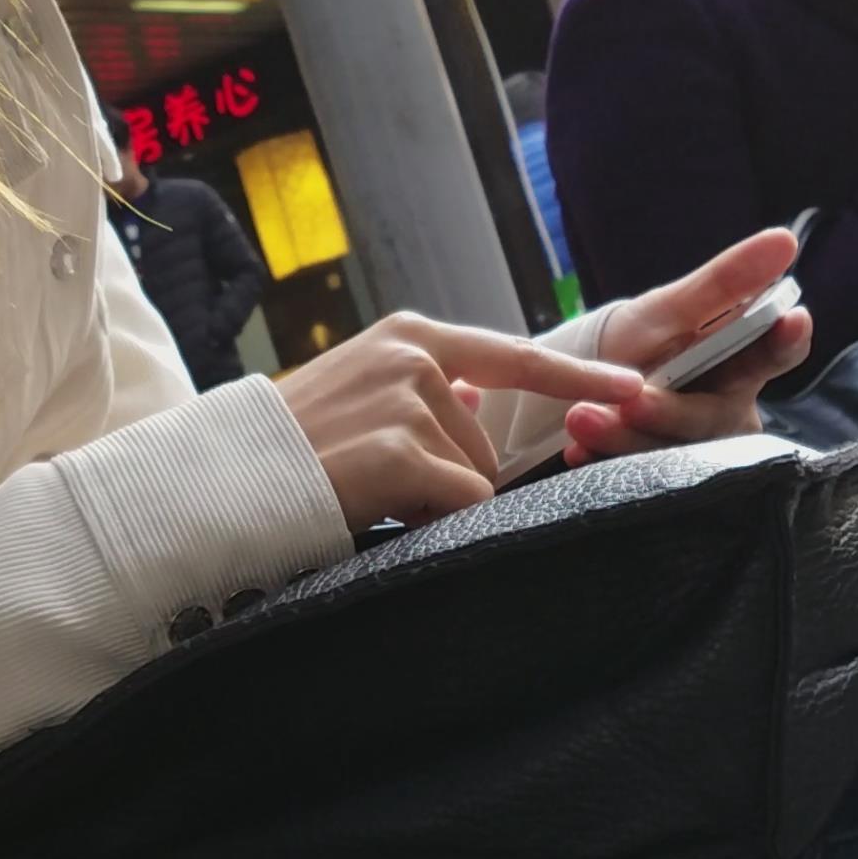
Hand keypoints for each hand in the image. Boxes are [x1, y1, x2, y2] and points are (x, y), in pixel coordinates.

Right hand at [279, 312, 652, 532]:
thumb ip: (420, 389)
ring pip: (472, 477)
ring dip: (432, 501)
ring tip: (363, 492)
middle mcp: (415, 358)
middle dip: (450, 477)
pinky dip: (430, 521)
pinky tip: (376, 509)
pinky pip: (459, 504)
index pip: (511, 357)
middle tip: (376, 483)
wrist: (222, 480)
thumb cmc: (285, 447)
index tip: (635, 386)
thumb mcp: (355, 393)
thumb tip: (477, 395)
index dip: (578, 376)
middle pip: (486, 441)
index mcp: (406, 337)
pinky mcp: (403, 450)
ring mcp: (410, 401)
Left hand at [558, 230, 813, 463]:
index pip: (777, 353)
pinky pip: (634, 478)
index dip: (786, 341)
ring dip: (624, 436)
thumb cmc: (643, 341)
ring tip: (582, 418)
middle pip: (711, 418)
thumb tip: (785, 238)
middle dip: (668, 410)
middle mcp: (727, 413)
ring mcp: (695, 452)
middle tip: (629, 399)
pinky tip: (577, 451)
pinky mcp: (659, 481)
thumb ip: (723, 283)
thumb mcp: (671, 309)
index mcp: (742, 366)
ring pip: (672, 453)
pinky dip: (602, 460)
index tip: (793, 320)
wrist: (583, 383)